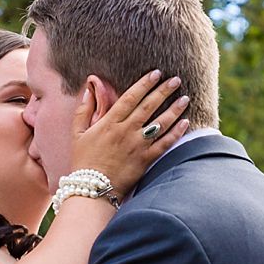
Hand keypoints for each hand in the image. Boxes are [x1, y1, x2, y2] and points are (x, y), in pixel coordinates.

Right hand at [69, 69, 189, 196]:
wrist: (92, 190)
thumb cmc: (83, 161)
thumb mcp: (77, 133)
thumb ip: (84, 109)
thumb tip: (89, 88)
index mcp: (109, 122)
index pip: (130, 97)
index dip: (144, 84)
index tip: (156, 73)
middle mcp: (125, 131)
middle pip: (148, 106)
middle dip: (163, 91)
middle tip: (176, 79)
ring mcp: (137, 146)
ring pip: (160, 123)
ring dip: (174, 109)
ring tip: (185, 98)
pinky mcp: (145, 160)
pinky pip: (164, 144)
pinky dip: (176, 133)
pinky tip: (185, 123)